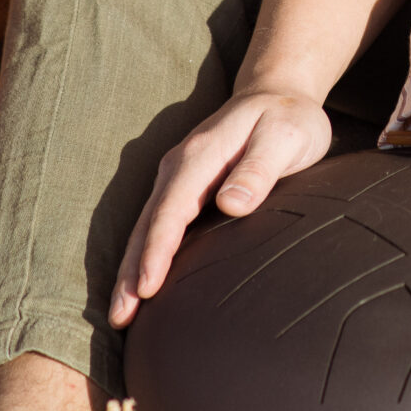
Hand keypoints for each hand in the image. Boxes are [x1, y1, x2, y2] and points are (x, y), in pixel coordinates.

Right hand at [108, 89, 332, 326]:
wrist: (277, 91)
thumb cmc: (290, 117)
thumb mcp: (287, 136)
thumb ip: (260, 168)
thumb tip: (231, 205)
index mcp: (200, 155)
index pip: (171, 211)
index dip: (157, 251)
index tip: (147, 288)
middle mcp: (179, 166)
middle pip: (147, 225)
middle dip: (130, 272)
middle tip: (120, 318)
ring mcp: (177, 177)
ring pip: (147, 228)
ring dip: (131, 269)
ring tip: (122, 315)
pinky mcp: (184, 187)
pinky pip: (158, 225)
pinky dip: (144, 255)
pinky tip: (142, 285)